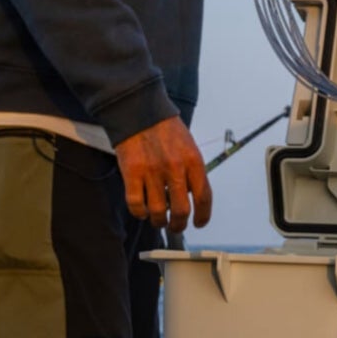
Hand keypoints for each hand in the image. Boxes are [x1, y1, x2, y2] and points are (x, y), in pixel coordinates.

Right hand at [115, 116, 211, 233]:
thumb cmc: (164, 129)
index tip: (198, 223)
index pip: (204, 198)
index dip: (203, 216)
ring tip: (158, 220)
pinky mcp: (132, 172)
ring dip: (159, 221)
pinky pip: (136, 204)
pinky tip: (142, 211)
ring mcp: (152, 171)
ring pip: (158, 212)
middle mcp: (175, 168)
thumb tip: (194, 198)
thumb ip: (192, 171)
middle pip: (182, 210)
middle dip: (179, 225)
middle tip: (176, 226)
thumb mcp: (188, 147)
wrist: (139, 110)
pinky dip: (140, 213)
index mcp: (193, 161)